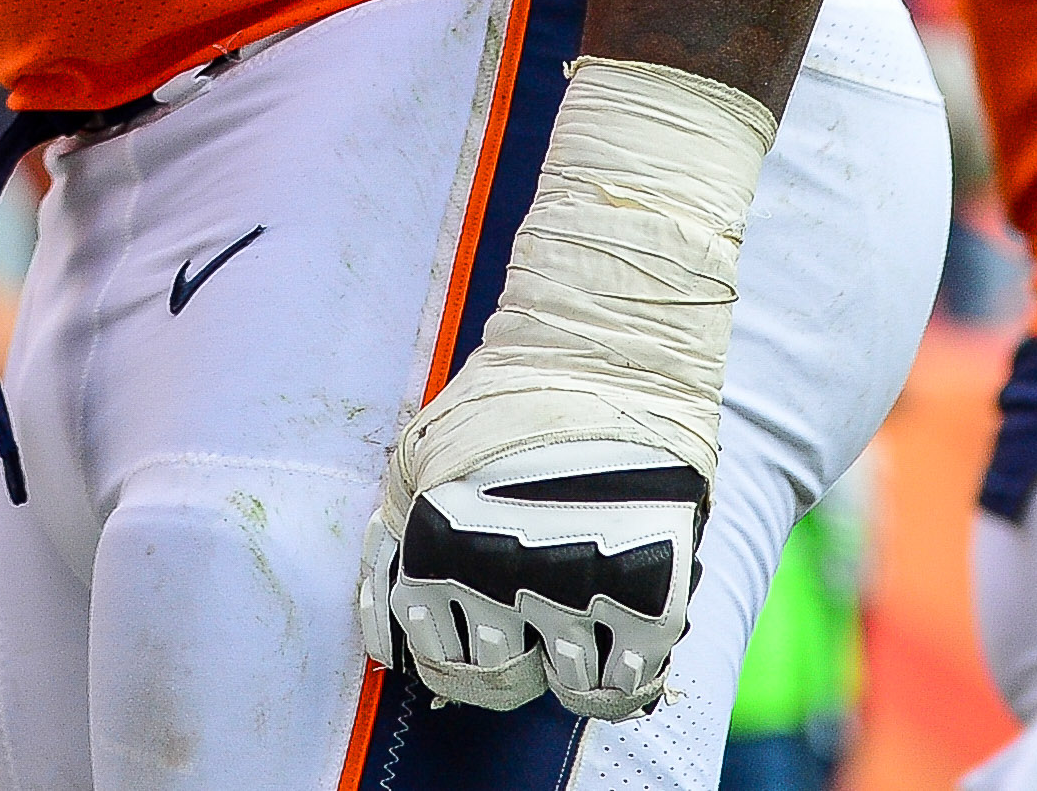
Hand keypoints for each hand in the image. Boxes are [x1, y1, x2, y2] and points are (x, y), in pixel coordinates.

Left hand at [362, 420, 706, 719]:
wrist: (600, 353)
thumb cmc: (504, 405)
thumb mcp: (419, 465)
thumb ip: (398, 551)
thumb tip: (388, 639)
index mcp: (433, 552)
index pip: (435, 659)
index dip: (458, 649)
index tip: (477, 629)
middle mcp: (498, 579)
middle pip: (500, 680)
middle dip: (512, 654)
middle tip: (531, 613)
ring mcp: (576, 588)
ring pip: (570, 684)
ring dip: (574, 653)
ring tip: (581, 602)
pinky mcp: (648, 591)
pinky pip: (632, 677)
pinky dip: (628, 665)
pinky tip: (622, 627)